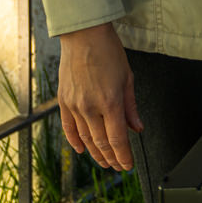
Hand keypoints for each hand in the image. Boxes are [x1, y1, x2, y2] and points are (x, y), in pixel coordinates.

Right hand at [57, 23, 140, 170]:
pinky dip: (75, 141)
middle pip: (101, 142)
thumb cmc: (108, 52)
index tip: (128, 165)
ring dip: (96, 153)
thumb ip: (131, 107)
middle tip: (118, 166)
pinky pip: (69, 128)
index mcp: (111, 102)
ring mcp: (75, 106)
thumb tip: (137, 128)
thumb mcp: (128, 78)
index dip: (124, 156)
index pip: (118, 139)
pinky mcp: (63, 102)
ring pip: (86, 138)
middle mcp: (91, 107)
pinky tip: (82, 150)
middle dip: (111, 158)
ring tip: (104, 161)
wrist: (83, 36)